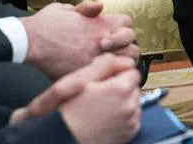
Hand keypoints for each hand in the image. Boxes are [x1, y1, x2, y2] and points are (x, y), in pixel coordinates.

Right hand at [10, 54, 135, 125]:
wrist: (59, 138)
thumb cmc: (65, 110)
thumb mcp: (78, 79)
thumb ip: (102, 65)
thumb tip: (115, 57)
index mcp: (121, 88)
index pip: (132, 71)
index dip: (118, 74)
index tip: (105, 81)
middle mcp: (130, 105)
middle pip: (133, 88)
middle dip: (121, 88)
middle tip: (100, 96)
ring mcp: (131, 121)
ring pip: (133, 103)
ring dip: (122, 103)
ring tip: (100, 109)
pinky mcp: (129, 134)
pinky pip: (132, 119)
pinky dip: (123, 118)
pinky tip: (105, 120)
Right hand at [20, 2, 137, 79]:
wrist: (29, 40)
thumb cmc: (46, 23)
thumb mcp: (67, 8)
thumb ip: (86, 8)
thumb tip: (99, 8)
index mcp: (102, 23)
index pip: (128, 25)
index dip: (123, 30)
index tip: (112, 37)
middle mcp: (104, 41)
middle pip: (132, 47)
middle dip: (126, 50)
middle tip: (114, 54)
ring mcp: (96, 59)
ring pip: (124, 65)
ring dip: (119, 65)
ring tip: (107, 66)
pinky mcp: (85, 74)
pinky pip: (106, 78)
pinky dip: (105, 78)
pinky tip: (97, 77)